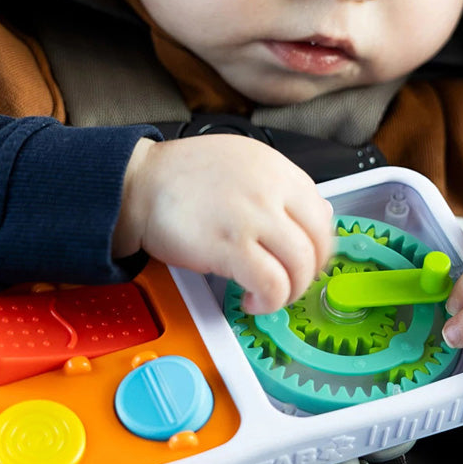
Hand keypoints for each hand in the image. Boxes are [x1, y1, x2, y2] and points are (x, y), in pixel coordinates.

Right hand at [113, 136, 332, 313]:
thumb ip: (279, 187)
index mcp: (277, 169)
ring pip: (300, 267)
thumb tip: (312, 218)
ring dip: (289, 292)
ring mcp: (252, 218)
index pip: (322, 215)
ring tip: (269, 296)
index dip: (318, 248)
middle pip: (317, 244)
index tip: (306, 262)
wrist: (140, 183)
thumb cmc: (183, 176)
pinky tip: (252, 301)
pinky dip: (269, 301)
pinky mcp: (230, 247)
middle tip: (290, 284)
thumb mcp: (244, 162)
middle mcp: (271, 191)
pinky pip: (271, 284)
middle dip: (308, 275)